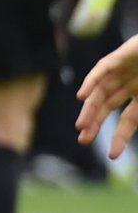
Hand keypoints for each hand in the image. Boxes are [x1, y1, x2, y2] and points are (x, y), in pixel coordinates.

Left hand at [77, 34, 137, 156]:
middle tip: (82, 140)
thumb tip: (136, 134)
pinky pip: (101, 70)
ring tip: (81, 126)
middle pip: (107, 107)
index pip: (128, 121)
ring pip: (100, 92)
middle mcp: (130, 86)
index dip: (120, 137)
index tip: (113, 156)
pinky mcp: (120, 56)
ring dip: (89, 109)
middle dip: (94, 123)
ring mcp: (124, 71)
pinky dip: (90, 82)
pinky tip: (82, 97)